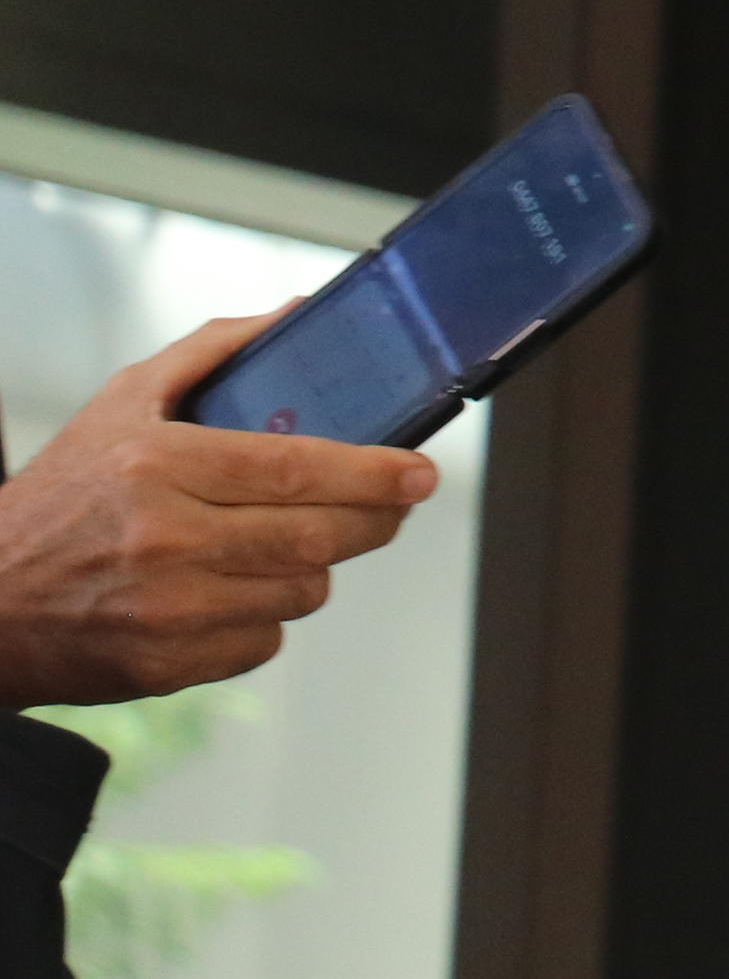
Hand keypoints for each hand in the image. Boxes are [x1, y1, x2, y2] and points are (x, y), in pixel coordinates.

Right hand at [0, 319, 440, 712]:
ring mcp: (167, 608)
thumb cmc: (59, 498)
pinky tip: (228, 590)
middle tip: (392, 503)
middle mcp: (164, 538)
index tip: (419, 473)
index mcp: (156, 466)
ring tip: (278, 543)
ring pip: (302, 589)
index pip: (295, 467)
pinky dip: (266, 615)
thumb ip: (211, 353)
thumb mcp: (120, 405)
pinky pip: (266, 640)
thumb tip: (296, 315)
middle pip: (317, 535)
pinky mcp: (166, 663)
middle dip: (373, 519)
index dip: (373, 472)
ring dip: (312, 566)